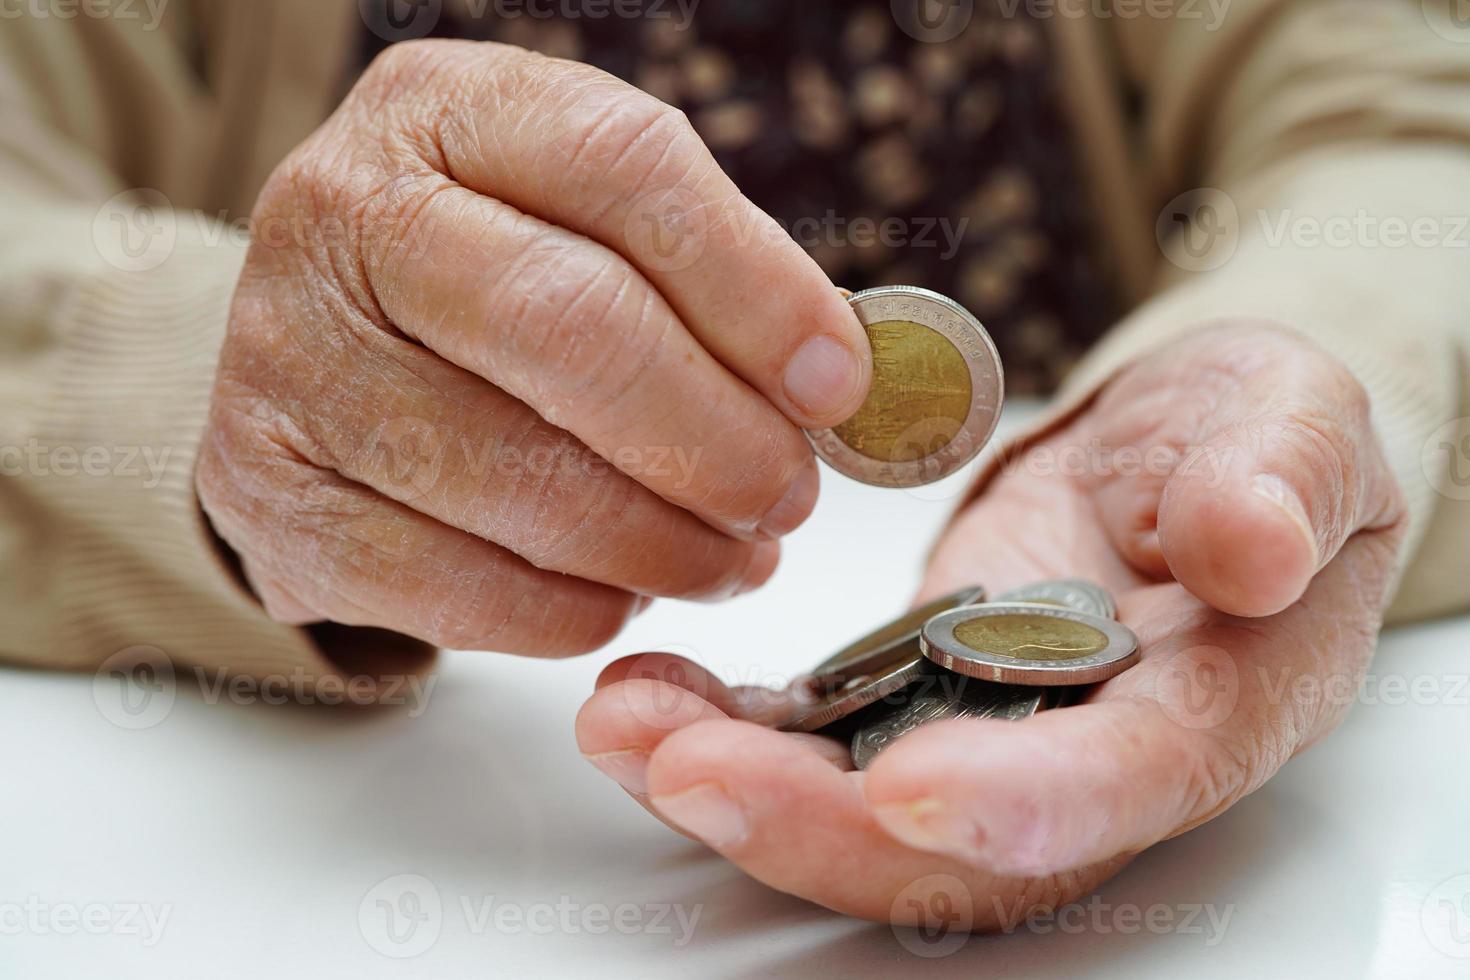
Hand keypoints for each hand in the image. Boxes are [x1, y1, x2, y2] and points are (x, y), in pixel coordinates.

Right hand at [196, 41, 870, 655]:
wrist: (313, 357)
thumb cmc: (489, 282)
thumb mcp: (581, 220)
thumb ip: (703, 275)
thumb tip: (832, 384)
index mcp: (447, 111)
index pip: (623, 167)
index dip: (753, 287)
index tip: (836, 383)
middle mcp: (345, 214)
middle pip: (570, 329)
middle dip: (716, 438)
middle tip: (787, 499)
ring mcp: (290, 358)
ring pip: (518, 479)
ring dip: (662, 546)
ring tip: (730, 557)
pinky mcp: (271, 496)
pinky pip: (456, 587)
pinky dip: (571, 611)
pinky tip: (625, 596)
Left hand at [576, 323, 1405, 924]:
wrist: (1184, 453)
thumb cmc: (1250, 436)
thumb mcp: (1294, 421)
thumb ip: (1283, 479)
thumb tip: (1256, 548)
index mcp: (1215, 705)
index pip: (1128, 780)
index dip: (1025, 802)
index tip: (908, 788)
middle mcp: (1086, 756)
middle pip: (957, 845)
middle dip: (816, 824)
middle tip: (685, 766)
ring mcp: (988, 735)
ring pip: (859, 805)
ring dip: (735, 781)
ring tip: (622, 721)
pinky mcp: (913, 697)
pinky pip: (813, 738)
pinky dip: (723, 723)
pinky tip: (640, 688)